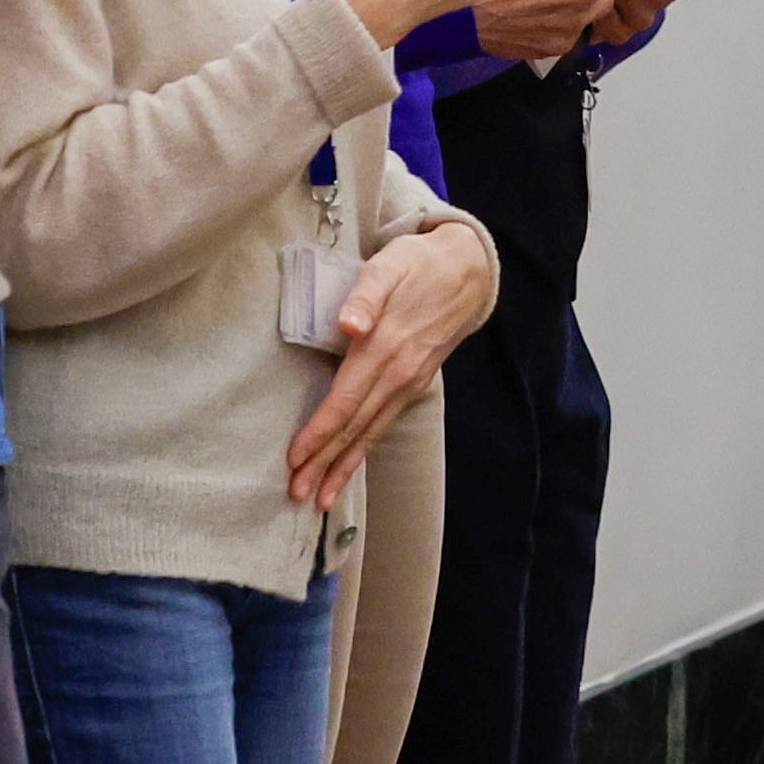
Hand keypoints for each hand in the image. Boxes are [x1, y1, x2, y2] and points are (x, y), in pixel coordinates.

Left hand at [287, 220, 499, 507]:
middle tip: (298, 494)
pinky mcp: (414, 385)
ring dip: (344, 467)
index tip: (295, 458)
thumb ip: (366, 295)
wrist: (468, 272)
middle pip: (355, 427)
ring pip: (370, 433)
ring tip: (321, 498)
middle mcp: (398, 375)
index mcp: (385, 348)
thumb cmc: (418, 265)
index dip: (320, 432)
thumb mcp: (389, 267)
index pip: (345, 400)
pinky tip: (349, 467)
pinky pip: (383, 425)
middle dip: (325, 463)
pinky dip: (364, 451)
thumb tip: (350, 326)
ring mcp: (409, 384)